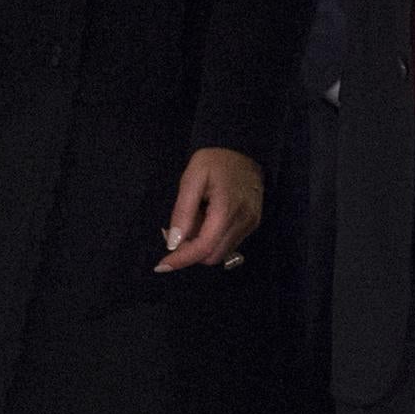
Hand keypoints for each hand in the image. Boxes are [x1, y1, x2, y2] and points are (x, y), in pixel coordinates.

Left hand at [156, 145, 262, 271]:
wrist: (243, 148)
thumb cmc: (215, 160)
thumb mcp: (192, 178)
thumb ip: (183, 211)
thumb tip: (173, 243)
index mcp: (227, 209)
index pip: (204, 247)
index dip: (182, 259)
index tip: (162, 265)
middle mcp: (243, 221)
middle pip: (212, 256)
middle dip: (190, 252)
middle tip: (176, 233)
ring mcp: (250, 223)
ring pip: (221, 253)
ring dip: (201, 246)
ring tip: (193, 221)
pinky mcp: (253, 223)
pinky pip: (229, 243)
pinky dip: (213, 240)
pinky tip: (206, 220)